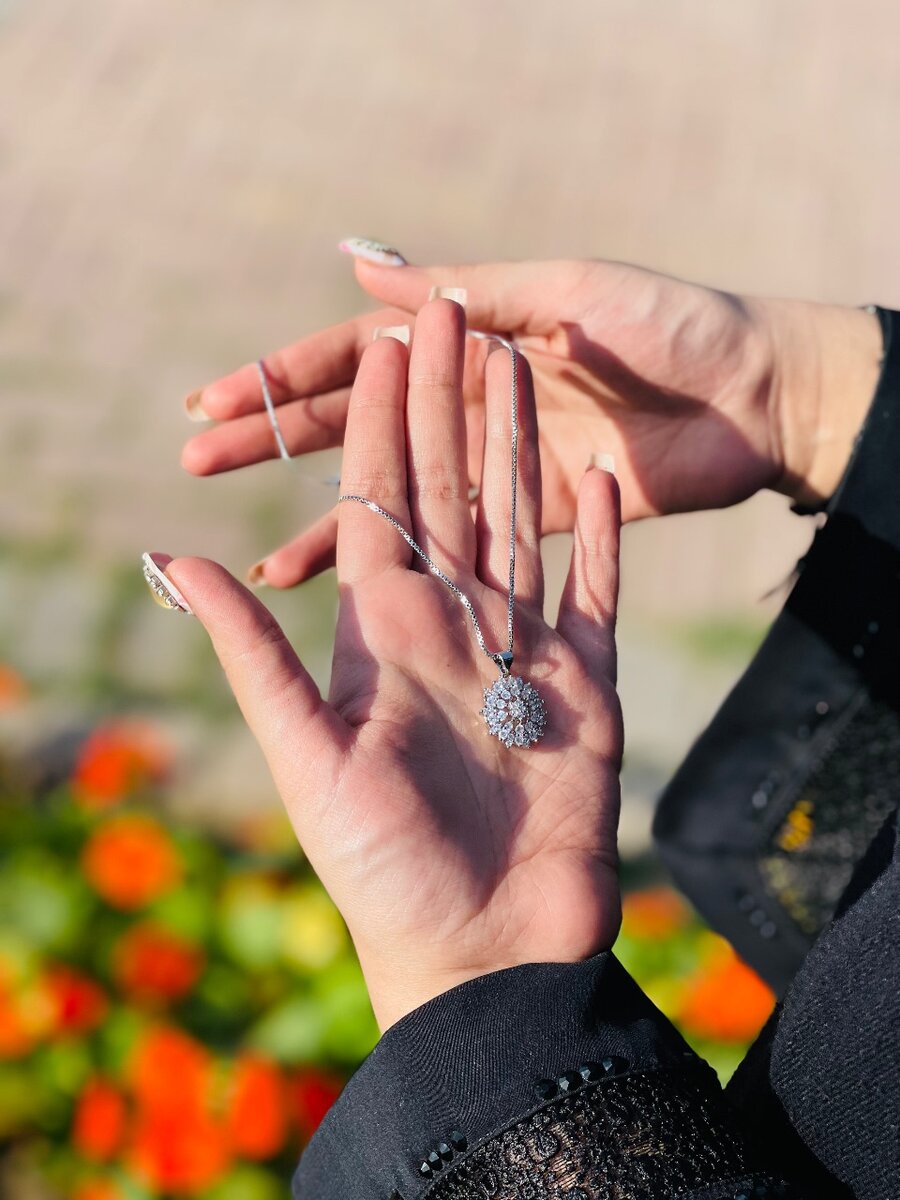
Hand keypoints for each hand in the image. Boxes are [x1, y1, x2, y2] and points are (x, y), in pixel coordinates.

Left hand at [164, 297, 622, 1030]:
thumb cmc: (385, 869)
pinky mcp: (584, 690)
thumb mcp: (306, 753)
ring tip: (525, 368)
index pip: (380, 500)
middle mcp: (450, 630)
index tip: (388, 341)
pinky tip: (594, 480)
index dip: (381, 419)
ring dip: (519, 446)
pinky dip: (595, 539)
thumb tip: (169, 557)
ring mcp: (521, 655)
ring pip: (519, 525)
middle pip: (448, 493)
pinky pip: (593, 595)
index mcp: (382, 633)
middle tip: (460, 319)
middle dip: (449, 403)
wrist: (484, 948)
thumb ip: (254, 651)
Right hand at [180, 254, 880, 587]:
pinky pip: (455, 552)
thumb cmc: (671, 326)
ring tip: (266, 571)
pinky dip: (412, 572)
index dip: (285, 380)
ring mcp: (498, 472)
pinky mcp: (532, 523)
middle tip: (200, 462)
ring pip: (395, 506)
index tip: (217, 402)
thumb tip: (360, 271)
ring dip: (327, 529)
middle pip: (356, 431)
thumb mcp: (568, 292)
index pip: (356, 363)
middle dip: (277, 445)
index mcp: (469, 346)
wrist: (755, 397)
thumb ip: (472, 291)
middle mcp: (469, 411)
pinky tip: (372, 600)